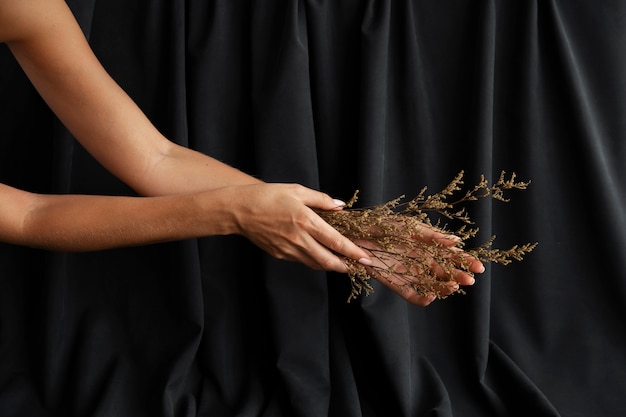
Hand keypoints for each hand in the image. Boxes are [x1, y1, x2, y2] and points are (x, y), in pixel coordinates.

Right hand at [221, 183, 371, 272]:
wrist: (238, 210)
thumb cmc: (267, 196)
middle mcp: (299, 239)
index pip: (336, 241)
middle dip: (346, 266)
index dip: (353, 252)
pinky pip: (302, 260)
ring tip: (343, 262)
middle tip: (358, 266)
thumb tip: (340, 207)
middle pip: (328, 261)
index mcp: (305, 221)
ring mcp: (288, 249)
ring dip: (331, 265)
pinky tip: (319, 254)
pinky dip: (314, 260)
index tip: (365, 258)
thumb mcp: (296, 190)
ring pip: (316, 264)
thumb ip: (321, 200)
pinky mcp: (280, 254)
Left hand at [355, 223, 483, 305]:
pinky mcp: (392, 281)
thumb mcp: (410, 226)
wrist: (355, 231)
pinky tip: (431, 297)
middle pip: (443, 272)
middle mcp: (419, 260)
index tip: (479, 267)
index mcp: (426, 246)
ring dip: (443, 287)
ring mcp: (407, 272)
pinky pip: (409, 294)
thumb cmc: (382, 224)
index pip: (451, 255)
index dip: (465, 261)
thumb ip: (432, 236)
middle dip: (457, 276)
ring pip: (430, 284)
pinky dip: (420, 298)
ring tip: (452, 287)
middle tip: (468, 280)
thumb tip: (456, 241)